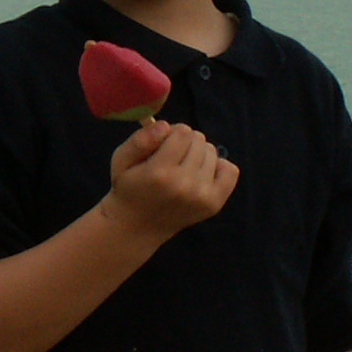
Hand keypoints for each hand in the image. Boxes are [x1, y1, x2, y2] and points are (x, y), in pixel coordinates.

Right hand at [103, 120, 238, 237]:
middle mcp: (184, 185)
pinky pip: (230, 170)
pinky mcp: (214, 204)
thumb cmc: (129, 187)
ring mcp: (202, 196)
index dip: (172, 134)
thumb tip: (166, 126)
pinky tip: (201, 175)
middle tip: (171, 159)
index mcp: (160, 173)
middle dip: (185, 143)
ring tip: (183, 168)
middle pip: (199, 140)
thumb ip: (140, 140)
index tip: (163, 145)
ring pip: (212, 152)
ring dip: (199, 155)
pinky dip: (218, 167)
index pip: (183, 132)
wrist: (137, 226)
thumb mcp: (121, 159)